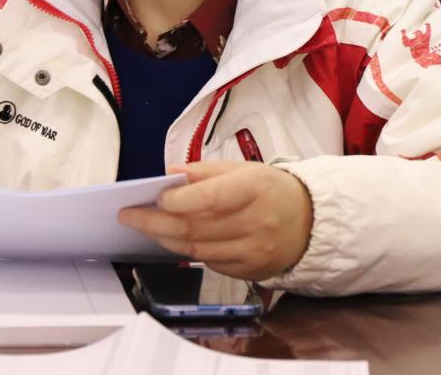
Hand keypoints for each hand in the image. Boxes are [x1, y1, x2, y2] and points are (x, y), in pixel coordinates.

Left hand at [118, 161, 313, 280]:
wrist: (310, 221)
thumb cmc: (271, 189)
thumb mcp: (244, 169)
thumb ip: (205, 172)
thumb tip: (169, 175)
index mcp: (255, 189)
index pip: (210, 198)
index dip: (178, 200)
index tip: (154, 197)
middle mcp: (257, 223)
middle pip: (196, 228)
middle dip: (156, 223)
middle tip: (129, 216)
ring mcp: (255, 251)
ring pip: (197, 250)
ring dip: (166, 239)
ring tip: (145, 228)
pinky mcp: (252, 272)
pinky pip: (210, 264)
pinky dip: (188, 252)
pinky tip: (174, 240)